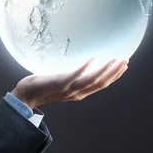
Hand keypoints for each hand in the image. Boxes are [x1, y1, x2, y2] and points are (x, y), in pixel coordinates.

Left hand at [10, 58, 128, 109]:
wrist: (27, 93)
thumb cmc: (44, 86)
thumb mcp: (64, 83)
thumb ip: (75, 78)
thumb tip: (85, 68)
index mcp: (79, 93)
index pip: (101, 85)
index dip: (114, 76)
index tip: (124, 65)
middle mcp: (77, 94)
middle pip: (100, 84)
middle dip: (114, 72)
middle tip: (125, 60)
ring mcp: (68, 89)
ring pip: (91, 81)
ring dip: (105, 70)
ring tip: (115, 59)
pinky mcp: (59, 83)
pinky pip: (74, 76)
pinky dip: (84, 68)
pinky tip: (92, 58)